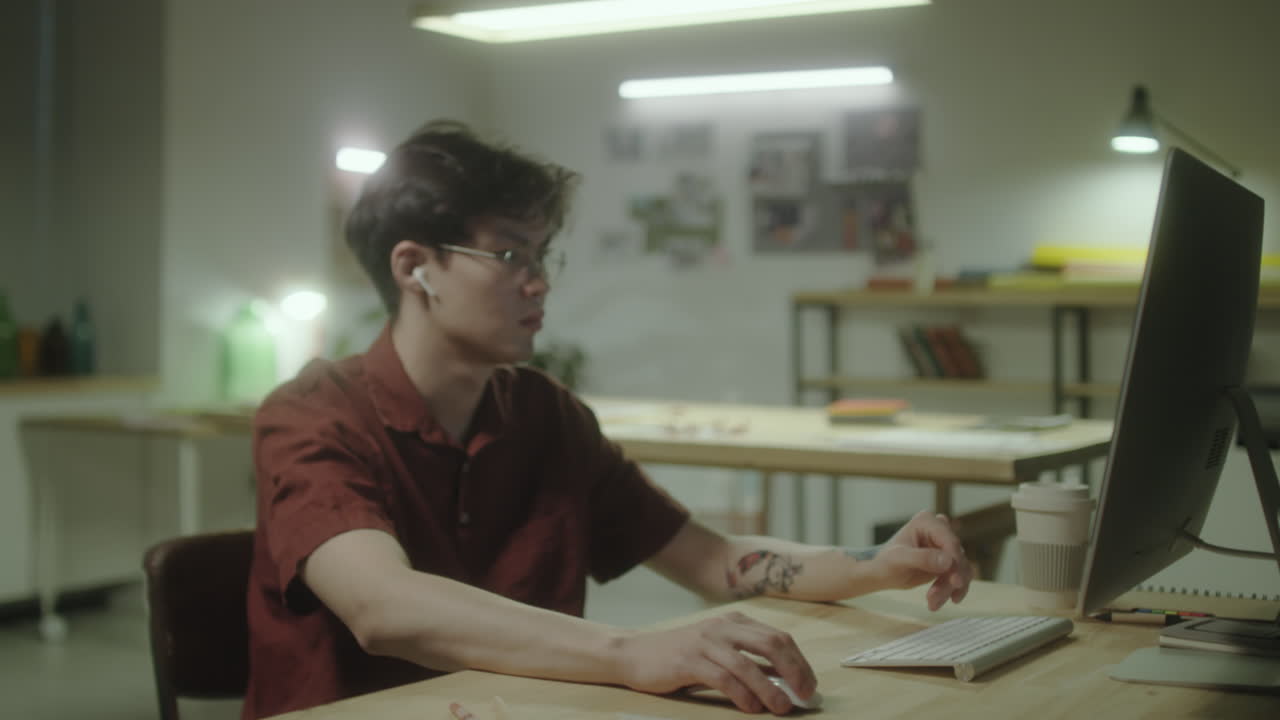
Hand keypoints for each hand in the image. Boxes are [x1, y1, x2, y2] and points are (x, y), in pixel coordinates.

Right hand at [614, 611, 816, 714]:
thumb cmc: (679, 655)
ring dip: (770, 690)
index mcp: (733, 622)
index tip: (809, 685)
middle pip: (771, 644)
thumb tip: (784, 680)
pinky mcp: (688, 661)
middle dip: (794, 671)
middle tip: (805, 694)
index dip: (799, 662)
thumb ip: (746, 658)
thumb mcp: (716, 649)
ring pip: (748, 665)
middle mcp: (722, 627)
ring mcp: (705, 642)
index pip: (778, 637)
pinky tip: (751, 708)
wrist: (634, 653)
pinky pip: (724, 678)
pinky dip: (742, 695)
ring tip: (781, 708)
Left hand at [872, 510, 973, 610]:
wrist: (882, 574)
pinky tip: (939, 602)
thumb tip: (948, 561)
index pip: (949, 541)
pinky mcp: (948, 562)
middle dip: (949, 581)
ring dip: (949, 589)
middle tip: (934, 599)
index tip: (955, 582)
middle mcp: (939, 530)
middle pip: (958, 557)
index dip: (955, 562)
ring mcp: (945, 546)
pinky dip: (953, 591)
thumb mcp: (899, 559)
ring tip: (932, 604)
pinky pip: (960, 576)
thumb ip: (922, 558)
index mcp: (927, 521)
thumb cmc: (886, 562)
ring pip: (961, 569)